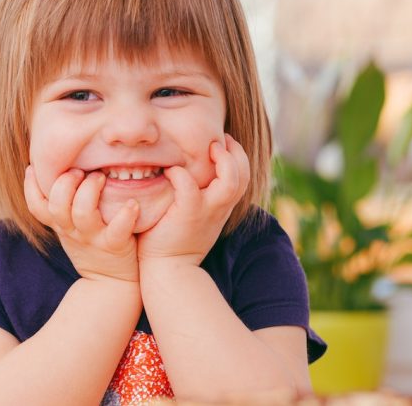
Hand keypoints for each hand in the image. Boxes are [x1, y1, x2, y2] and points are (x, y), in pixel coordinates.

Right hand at [24, 166, 140, 282]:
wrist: (111, 283)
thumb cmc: (91, 246)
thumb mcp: (69, 229)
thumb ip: (63, 205)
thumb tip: (59, 170)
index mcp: (60, 225)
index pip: (36, 206)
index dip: (30, 187)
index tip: (33, 166)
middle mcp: (72, 231)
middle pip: (57, 206)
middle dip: (65, 183)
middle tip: (79, 171)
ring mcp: (92, 238)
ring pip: (83, 213)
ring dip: (90, 190)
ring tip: (101, 177)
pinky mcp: (114, 246)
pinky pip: (118, 230)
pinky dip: (125, 215)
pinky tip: (132, 204)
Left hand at [136, 135, 250, 266]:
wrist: (168, 271)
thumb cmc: (174, 241)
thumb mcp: (194, 217)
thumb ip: (198, 197)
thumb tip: (187, 173)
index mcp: (222, 207)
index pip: (242, 176)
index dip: (237, 156)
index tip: (224, 143)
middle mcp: (219, 208)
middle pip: (243, 175)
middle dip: (236, 152)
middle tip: (220, 139)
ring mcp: (206, 212)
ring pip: (230, 181)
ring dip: (223, 160)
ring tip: (209, 148)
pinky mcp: (188, 215)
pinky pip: (189, 187)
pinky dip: (181, 175)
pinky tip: (170, 171)